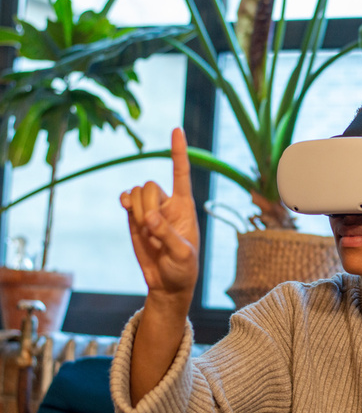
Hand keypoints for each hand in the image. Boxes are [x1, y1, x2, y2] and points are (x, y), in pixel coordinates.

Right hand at [120, 128, 199, 308]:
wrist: (167, 283)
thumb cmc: (183, 269)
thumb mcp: (182, 255)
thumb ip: (167, 234)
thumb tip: (148, 217)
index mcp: (185, 207)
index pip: (182, 173)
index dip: (179, 151)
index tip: (177, 129)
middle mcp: (168, 203)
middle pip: (150, 184)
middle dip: (146, 205)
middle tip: (153, 229)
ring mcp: (150, 209)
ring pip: (136, 192)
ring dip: (136, 210)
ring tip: (147, 233)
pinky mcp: (135, 218)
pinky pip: (126, 200)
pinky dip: (125, 201)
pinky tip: (126, 206)